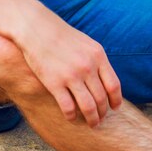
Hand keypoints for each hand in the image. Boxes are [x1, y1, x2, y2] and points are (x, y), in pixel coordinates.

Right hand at [14, 2, 121, 127]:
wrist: (35, 27)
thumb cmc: (60, 35)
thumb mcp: (85, 43)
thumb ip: (96, 60)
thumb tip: (107, 82)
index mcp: (97, 55)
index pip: (113, 86)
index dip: (115, 101)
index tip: (114, 108)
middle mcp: (87, 66)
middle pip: (101, 99)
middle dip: (102, 113)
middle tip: (100, 118)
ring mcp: (71, 75)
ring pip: (88, 107)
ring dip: (92, 119)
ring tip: (91, 123)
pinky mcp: (54, 83)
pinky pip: (68, 108)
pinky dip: (72, 116)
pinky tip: (71, 116)